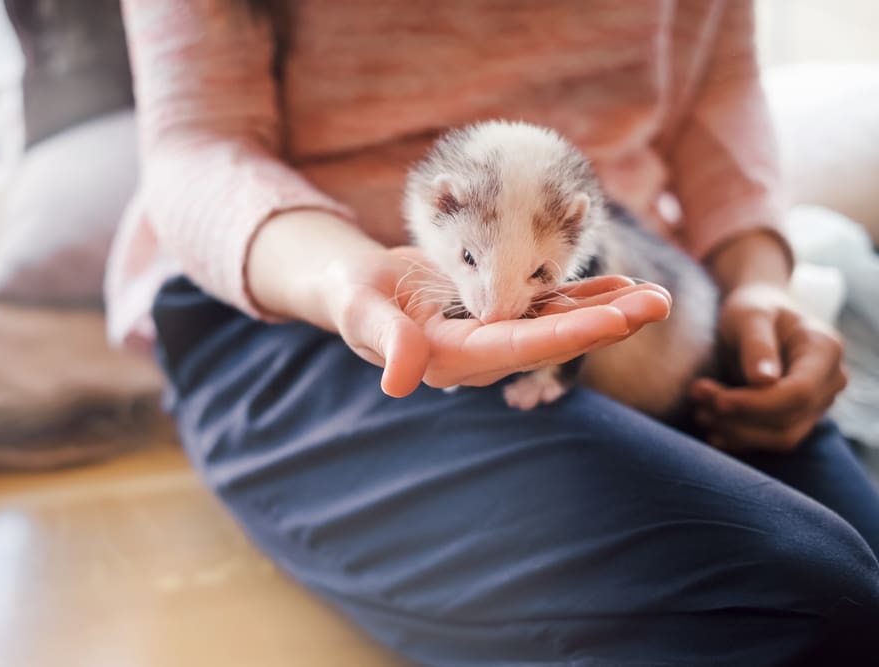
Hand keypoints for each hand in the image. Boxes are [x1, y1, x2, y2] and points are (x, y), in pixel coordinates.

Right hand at [324, 246, 671, 396]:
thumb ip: (385, 339)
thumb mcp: (359, 311)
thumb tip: (401, 382)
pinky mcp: (501, 314)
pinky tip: (622, 286)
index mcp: (453, 357)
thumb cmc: (353, 295)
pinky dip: (586, 295)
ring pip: (560, 325)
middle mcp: (483, 353)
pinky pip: (550, 307)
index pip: (519, 347)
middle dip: (607, 323)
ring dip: (609, 311)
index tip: (616, 320)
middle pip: (554, 340)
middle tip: (658, 304)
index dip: (568, 333)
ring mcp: (495, 335)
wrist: (357, 285)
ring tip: (657, 296)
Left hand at [690, 283, 846, 451]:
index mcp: (825, 350)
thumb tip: (764, 380)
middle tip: (696, 395)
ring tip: (699, 411)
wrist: (759, 313)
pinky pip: (771, 439)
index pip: (799, 393)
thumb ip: (757, 345)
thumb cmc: (753, 306)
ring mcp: (817, 403)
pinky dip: (739, 438)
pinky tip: (712, 428)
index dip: (757, 404)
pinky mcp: (797, 417)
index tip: (718, 400)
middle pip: (789, 419)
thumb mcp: (750, 315)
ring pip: (780, 437)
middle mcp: (829, 381)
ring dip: (736, 431)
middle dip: (739, 416)